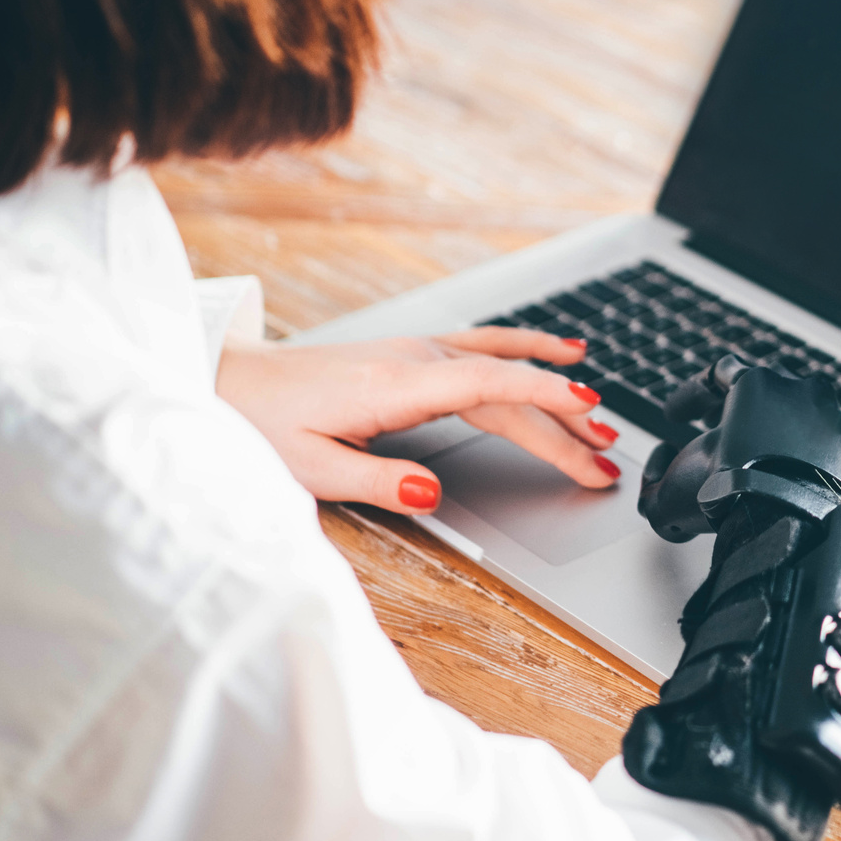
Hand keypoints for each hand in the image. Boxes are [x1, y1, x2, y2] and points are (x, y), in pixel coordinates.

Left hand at [214, 327, 621, 513]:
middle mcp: (415, 359)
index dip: (544, 403)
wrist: (233, 381)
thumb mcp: (312, 468)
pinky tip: (561, 352)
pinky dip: (527, 349)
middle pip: (507, 389)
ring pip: (504, 367)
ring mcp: (418, 350)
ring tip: (603, 419)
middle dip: (564, 425)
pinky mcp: (415, 353)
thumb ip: (377, 481)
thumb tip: (432, 494)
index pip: (489, 389)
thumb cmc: (266, 424)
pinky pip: (486, 346)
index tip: (588, 420)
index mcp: (396, 386)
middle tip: (607, 463)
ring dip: (555, 392)